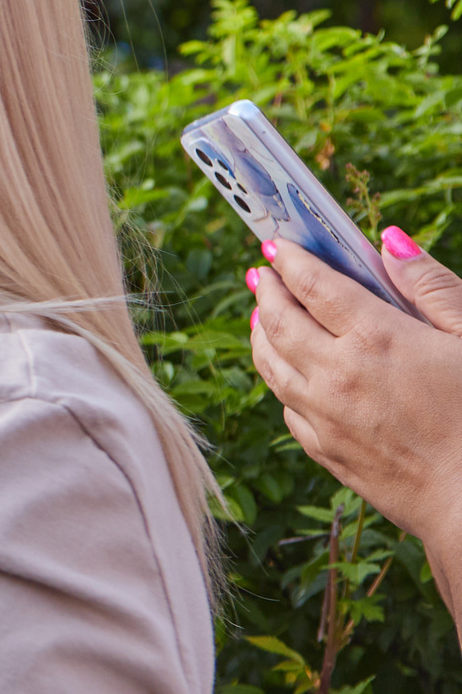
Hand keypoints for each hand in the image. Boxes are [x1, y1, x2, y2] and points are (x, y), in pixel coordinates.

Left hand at [250, 227, 461, 569]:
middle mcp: (337, 374)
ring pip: (271, 365)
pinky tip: (287, 374)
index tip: (278, 245)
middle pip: (280, 322)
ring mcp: (325, 416)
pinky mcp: (326, 451)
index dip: (292, 260)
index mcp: (376, 339)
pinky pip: (287, 407)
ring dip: (262, 334)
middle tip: (263, 274)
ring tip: (262, 316)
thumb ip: (430, 287)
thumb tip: (389, 241)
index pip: (314, 285)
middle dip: (268, 292)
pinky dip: (279, 380)